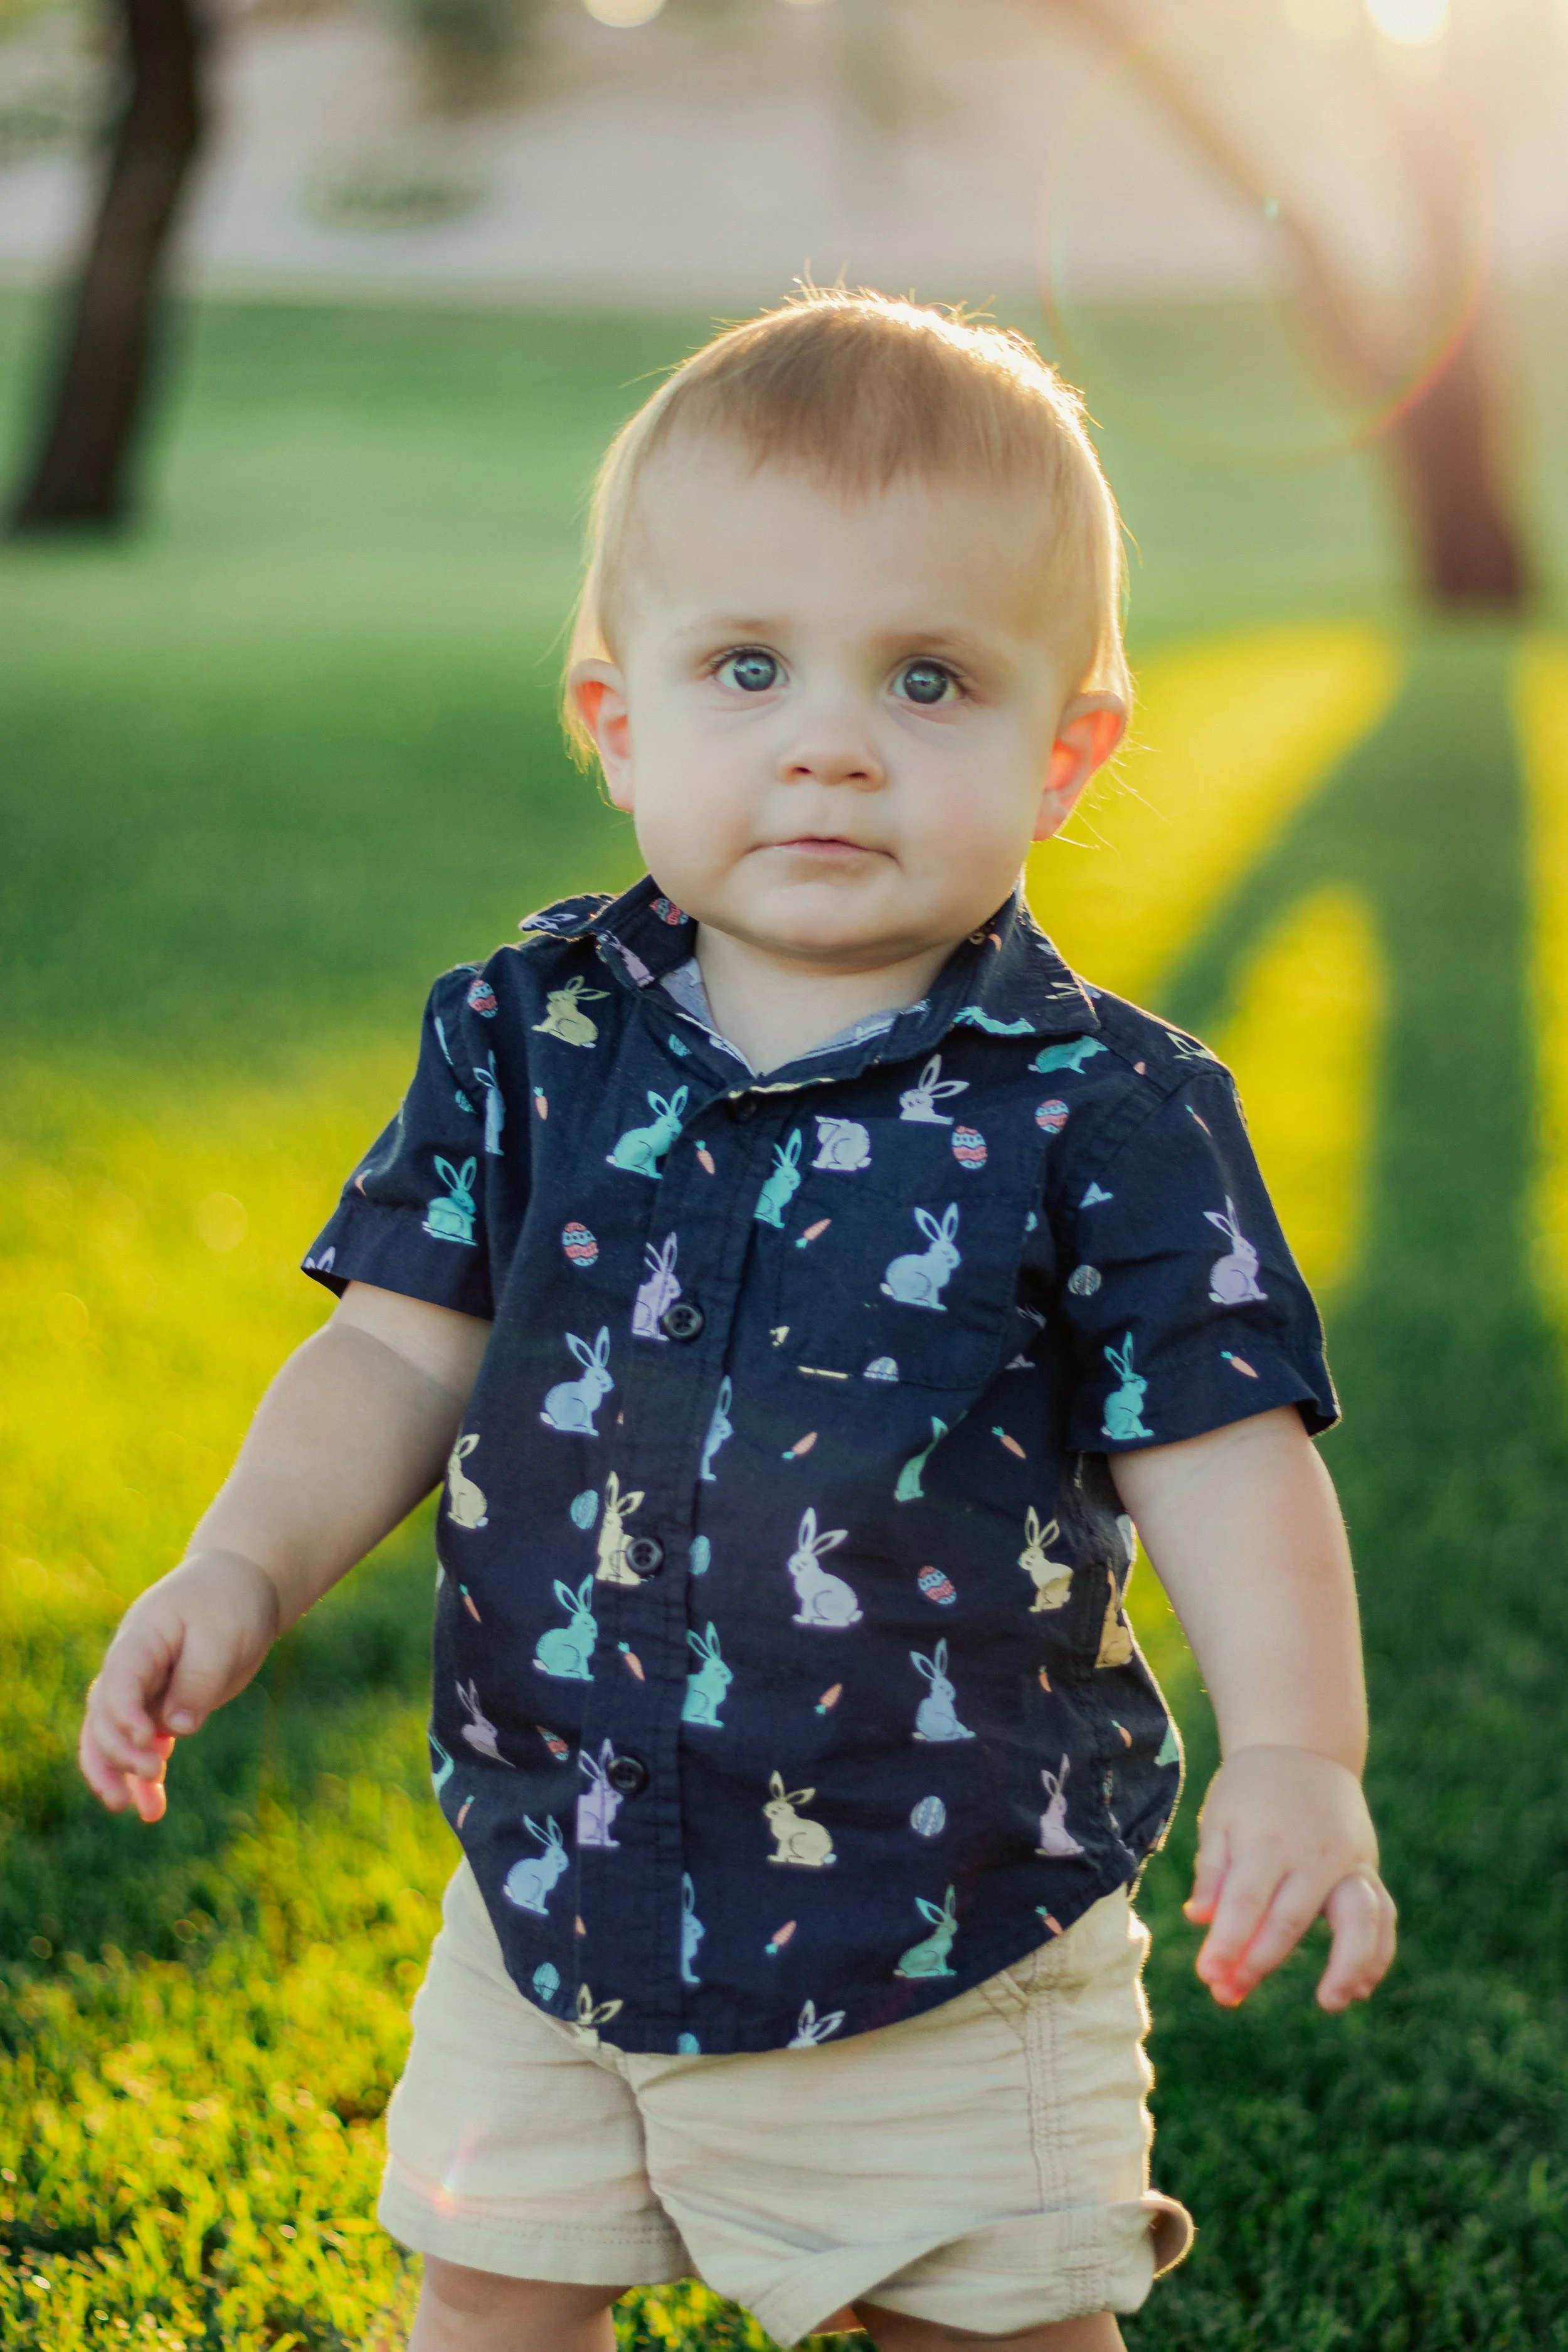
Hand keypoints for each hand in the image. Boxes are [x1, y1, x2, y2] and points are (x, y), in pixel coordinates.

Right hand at [78, 1552, 281, 1823]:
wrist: (244, 1586)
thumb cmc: (231, 1602)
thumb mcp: (222, 1634)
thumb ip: (198, 1679)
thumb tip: (177, 1728)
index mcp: (140, 1641)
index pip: (117, 1683)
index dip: (123, 1716)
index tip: (147, 1740)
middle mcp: (131, 1668)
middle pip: (104, 1718)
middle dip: (119, 1752)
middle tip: (152, 1773)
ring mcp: (143, 1690)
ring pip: (114, 1740)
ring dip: (120, 1776)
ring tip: (141, 1812)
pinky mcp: (162, 1708)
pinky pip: (143, 1747)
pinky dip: (145, 1777)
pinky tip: (153, 1809)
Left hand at [1184, 1744, 1395, 2011]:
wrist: (1301, 1748)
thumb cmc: (1250, 1790)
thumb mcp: (1220, 1818)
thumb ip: (1211, 1870)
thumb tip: (1198, 1918)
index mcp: (1267, 1840)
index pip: (1245, 1902)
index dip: (1227, 1943)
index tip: (1207, 1977)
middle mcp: (1312, 1854)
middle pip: (1289, 1920)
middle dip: (1258, 1963)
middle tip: (1227, 1997)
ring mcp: (1346, 1863)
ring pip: (1358, 1919)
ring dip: (1346, 1966)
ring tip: (1330, 2002)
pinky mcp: (1368, 1870)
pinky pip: (1383, 1915)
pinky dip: (1379, 1953)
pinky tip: (1364, 1986)